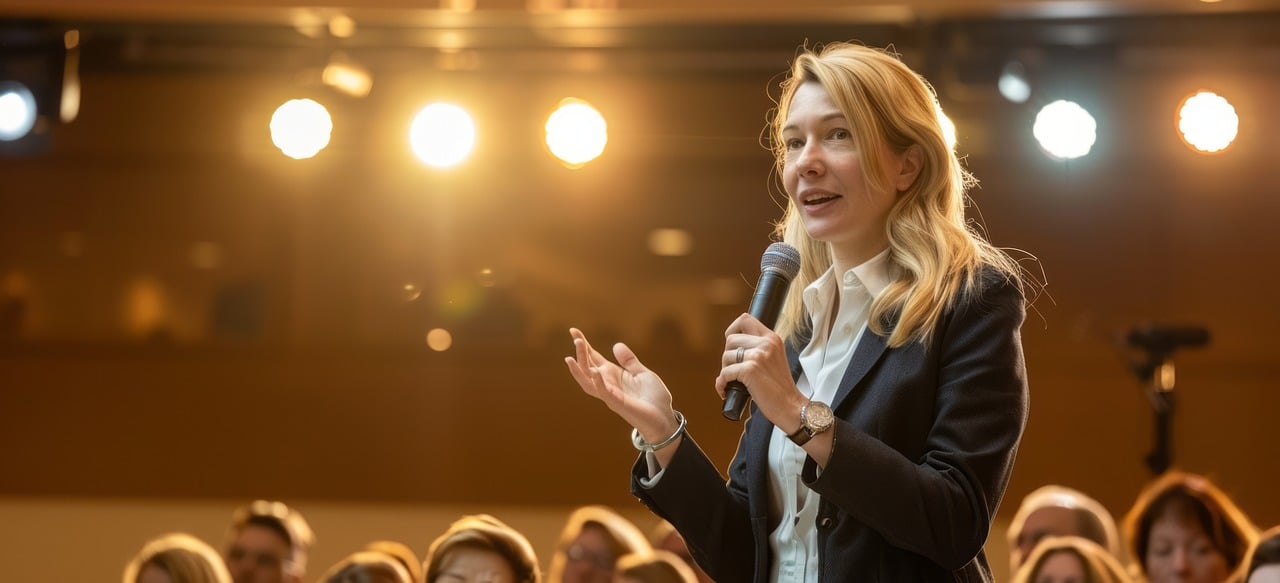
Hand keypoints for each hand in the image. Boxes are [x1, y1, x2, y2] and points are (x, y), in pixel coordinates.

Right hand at [564, 328, 679, 441]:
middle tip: (576, 339)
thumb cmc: (654, 398)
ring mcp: (611, 395)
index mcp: (613, 375)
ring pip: (589, 381)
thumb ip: (629, 361)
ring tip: (572, 356)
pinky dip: (599, 382)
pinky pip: (604, 393)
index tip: (573, 330)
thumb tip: (616, 345)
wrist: (664, 419)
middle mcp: (608, 384)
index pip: (594, 358)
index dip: (584, 345)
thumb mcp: (642, 374)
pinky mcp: (618, 404)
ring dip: (580, 369)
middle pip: (588, 367)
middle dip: (581, 354)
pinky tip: (595, 371)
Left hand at [716, 313, 806, 431]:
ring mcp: (758, 355)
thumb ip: (759, 349)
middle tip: (733, 369)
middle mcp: (766, 343)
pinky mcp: (750, 370)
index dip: (732, 330)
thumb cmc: (780, 388)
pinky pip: (725, 373)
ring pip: (726, 356)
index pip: (745, 319)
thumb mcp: (774, 358)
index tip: (732, 346)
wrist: (790, 406)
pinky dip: (722, 383)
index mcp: (772, 338)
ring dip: (725, 370)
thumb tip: (731, 348)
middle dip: (727, 355)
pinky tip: (726, 390)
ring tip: (733, 381)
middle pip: (730, 339)